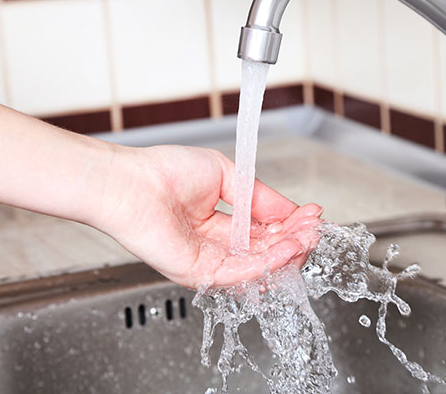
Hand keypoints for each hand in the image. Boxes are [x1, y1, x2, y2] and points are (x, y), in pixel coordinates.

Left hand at [92, 145, 321, 288]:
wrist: (131, 181)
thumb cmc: (166, 172)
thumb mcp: (227, 175)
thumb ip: (260, 197)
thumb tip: (292, 211)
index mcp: (223, 224)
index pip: (266, 232)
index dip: (292, 225)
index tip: (313, 214)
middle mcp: (218, 246)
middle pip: (266, 253)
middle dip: (295, 240)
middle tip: (314, 227)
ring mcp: (209, 262)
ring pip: (258, 267)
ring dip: (288, 253)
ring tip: (306, 237)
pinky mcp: (198, 273)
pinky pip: (240, 273)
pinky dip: (267, 262)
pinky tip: (287, 246)